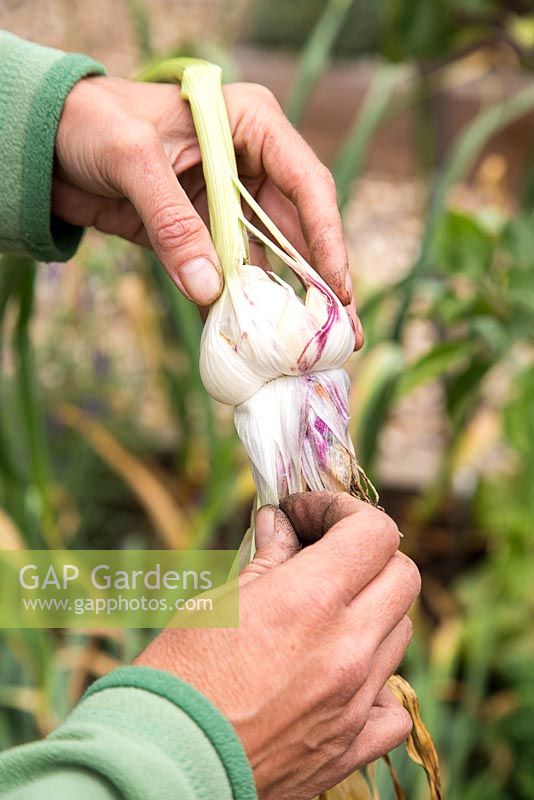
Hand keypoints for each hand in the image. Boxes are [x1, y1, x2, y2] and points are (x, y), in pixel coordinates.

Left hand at [54, 76, 360, 340]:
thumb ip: (171, 223)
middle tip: (345, 333)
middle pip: (298, 229)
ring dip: (282, 303)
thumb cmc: (93, 123)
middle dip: (320, 282)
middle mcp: (249, 165)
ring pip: (267, 258)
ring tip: (307, 349)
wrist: (48, 142)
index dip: (326, 238)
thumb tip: (208, 290)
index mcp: (250, 125)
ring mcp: (227, 204)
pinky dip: (233, 306)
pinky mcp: (201, 234)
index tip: (338, 288)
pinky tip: (250, 341)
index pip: (305, 183)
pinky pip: (226, 275)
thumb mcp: (132, 159)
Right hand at [135, 492, 420, 798]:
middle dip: (367, 552)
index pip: (374, 532)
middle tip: (322, 552)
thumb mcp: (215, 604)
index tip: (305, 516)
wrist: (164, 769)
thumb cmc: (176, 679)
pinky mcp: (351, 746)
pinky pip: (393, 707)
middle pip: (403, 574)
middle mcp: (347, 647)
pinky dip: (376, 684)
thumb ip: (265, 560)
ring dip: (371, 609)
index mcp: (309, 600)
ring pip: (400, 632)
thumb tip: (280, 524)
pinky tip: (339, 677)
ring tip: (322, 613)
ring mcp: (355, 701)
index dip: (342, 511)